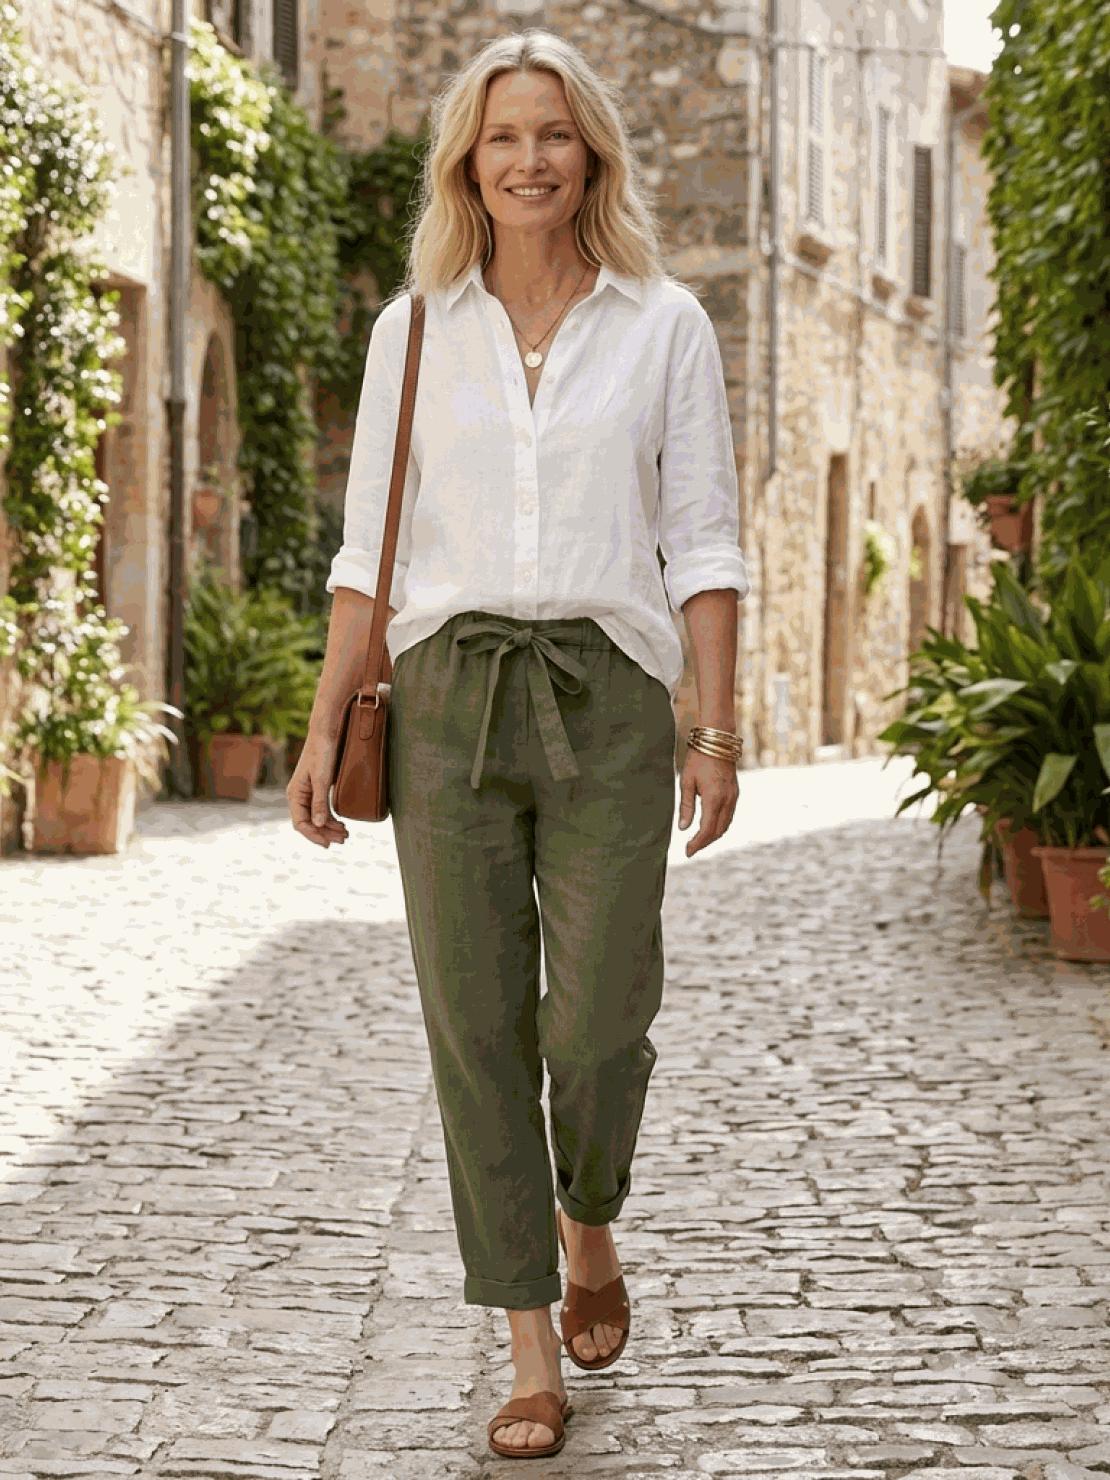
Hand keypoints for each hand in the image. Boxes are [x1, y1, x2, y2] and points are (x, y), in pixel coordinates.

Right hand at [287, 734, 348, 848]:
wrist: (326, 735)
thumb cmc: (321, 754)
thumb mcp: (322, 779)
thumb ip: (320, 802)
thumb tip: (318, 824)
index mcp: (294, 795)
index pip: (300, 824)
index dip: (313, 835)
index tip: (327, 843)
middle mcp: (299, 797)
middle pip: (309, 824)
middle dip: (325, 833)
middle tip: (343, 840)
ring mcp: (308, 795)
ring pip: (317, 819)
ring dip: (330, 828)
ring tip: (345, 834)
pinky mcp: (318, 790)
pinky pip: (322, 811)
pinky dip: (331, 819)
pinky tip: (342, 824)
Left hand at [677, 746, 738, 857]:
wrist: (717, 740)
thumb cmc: (698, 759)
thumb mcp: (686, 782)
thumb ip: (686, 806)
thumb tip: (683, 828)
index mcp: (713, 798)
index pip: (706, 829)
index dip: (697, 843)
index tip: (687, 851)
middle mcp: (727, 800)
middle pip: (718, 831)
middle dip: (704, 843)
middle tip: (691, 849)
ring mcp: (734, 796)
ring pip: (726, 824)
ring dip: (713, 835)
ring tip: (698, 841)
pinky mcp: (736, 792)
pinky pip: (729, 815)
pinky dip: (720, 825)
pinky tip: (710, 826)